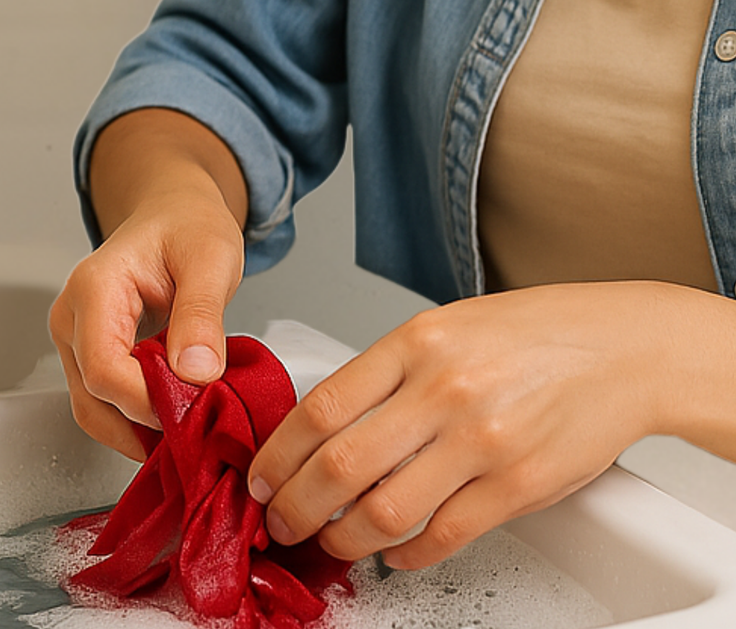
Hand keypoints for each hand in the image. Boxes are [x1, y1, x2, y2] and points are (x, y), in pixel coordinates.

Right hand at [50, 110, 247, 460]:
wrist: (175, 212)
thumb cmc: (188, 226)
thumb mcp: (210, 259)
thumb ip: (201, 315)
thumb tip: (195, 373)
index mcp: (93, 289)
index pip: (105, 371)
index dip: (149, 403)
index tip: (196, 406)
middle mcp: (72, 317)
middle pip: (93, 399)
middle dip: (145, 424)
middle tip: (199, 428)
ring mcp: (75, 339)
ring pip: (94, 410)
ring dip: (140, 429)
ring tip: (190, 426)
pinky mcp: (88, 354)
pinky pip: (105, 403)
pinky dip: (138, 419)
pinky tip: (174, 415)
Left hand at [247, 282, 674, 569]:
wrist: (620, 349)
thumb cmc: (530, 334)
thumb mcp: (443, 326)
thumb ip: (388, 372)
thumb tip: (326, 425)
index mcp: (414, 343)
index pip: (322, 405)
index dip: (280, 452)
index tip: (261, 477)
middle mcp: (442, 390)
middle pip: (341, 464)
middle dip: (297, 505)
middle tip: (281, 522)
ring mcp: (481, 440)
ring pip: (386, 509)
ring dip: (345, 538)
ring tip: (330, 542)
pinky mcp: (519, 486)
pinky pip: (445, 535)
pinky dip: (408, 555)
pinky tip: (394, 555)